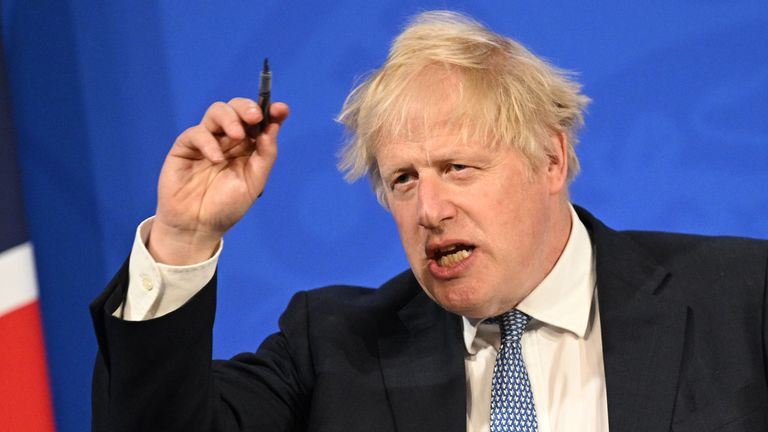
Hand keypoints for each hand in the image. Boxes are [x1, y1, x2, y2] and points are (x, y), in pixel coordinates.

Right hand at [149, 98, 289, 264]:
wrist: (198, 227)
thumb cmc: (227, 206)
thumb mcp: (254, 182)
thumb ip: (265, 155)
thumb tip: (273, 127)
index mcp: (247, 146)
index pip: (259, 121)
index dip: (270, 111)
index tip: (281, 110)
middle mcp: (228, 139)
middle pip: (237, 108)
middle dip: (247, 107)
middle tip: (255, 117)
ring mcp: (207, 140)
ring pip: (216, 111)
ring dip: (229, 117)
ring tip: (237, 135)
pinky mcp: (185, 147)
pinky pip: (196, 133)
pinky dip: (208, 142)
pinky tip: (216, 159)